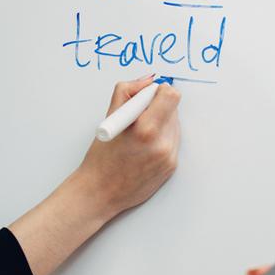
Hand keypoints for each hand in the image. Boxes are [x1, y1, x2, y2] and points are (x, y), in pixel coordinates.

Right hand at [75, 74, 180, 214]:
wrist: (100, 193)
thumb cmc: (101, 158)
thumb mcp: (108, 119)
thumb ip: (127, 92)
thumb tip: (148, 81)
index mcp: (146, 129)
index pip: (171, 95)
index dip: (158, 92)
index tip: (146, 98)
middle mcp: (162, 144)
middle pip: (174, 109)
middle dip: (158, 108)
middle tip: (137, 119)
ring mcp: (169, 157)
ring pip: (174, 125)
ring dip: (160, 123)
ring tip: (139, 137)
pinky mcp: (172, 167)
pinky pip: (172, 142)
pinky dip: (161, 140)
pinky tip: (143, 149)